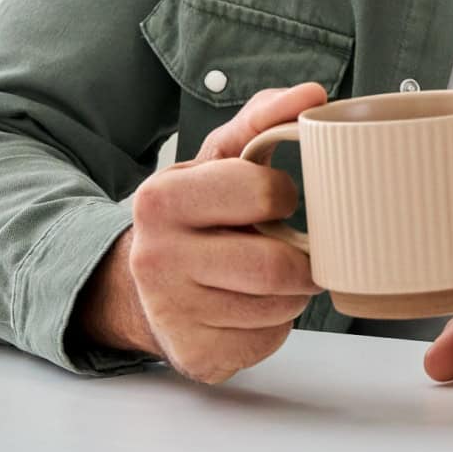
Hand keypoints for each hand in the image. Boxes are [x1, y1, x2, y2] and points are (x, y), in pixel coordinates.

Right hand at [72, 83, 329, 383]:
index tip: (275, 199)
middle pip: (276, 266)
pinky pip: (269, 341)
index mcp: (162, 199)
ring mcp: (173, 313)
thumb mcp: (216, 160)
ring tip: (270, 275)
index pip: (262, 192)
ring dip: (291, 292)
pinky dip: (275, 324)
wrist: (140, 285)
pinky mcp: (196, 356)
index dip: (283, 195)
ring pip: (279, 307)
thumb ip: (263, 120)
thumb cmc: (194, 215)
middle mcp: (157, 258)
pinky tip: (251, 307)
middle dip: (299, 257)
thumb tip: (312, 95)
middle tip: (291, 246)